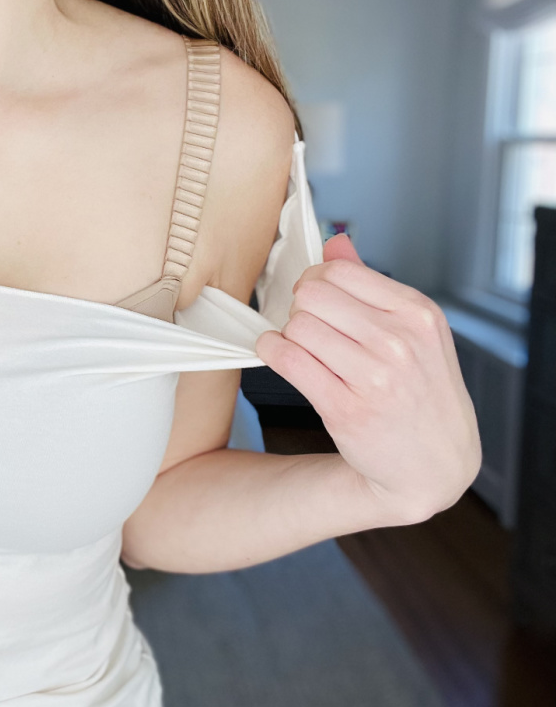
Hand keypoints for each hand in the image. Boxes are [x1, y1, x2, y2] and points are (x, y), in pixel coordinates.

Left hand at [255, 233, 480, 526]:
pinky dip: (273, 352)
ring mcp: (374, 377)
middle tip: (309, 327)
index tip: (316, 300)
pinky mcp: (346, 409)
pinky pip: (287, 360)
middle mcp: (399, 342)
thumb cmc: (421, 392)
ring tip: (304, 349)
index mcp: (417, 314)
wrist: (434, 463)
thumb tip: (336, 243)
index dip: (316, 282)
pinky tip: (282, 357)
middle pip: (312, 295)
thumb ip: (371, 285)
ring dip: (289, 335)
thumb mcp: (414, 332)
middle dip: (301, 308)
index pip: (339, 271)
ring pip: (297, 327)